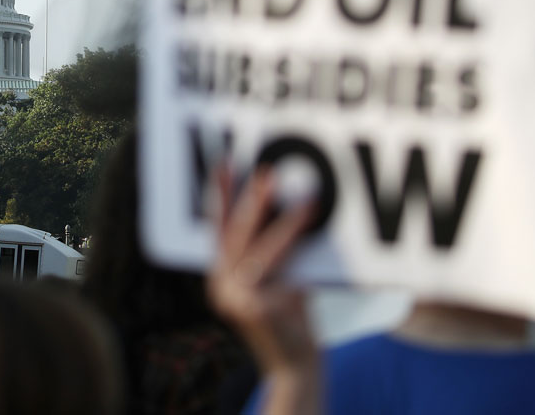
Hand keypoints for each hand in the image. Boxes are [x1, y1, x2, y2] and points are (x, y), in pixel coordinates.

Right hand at [206, 167, 321, 414]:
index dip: (219, 195)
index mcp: (220, 277)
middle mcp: (221, 286)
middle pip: (234, 233)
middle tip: (268, 173)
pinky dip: (302, 253)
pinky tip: (318, 239)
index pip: (217, 228)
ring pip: (263, 249)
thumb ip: (272, 256)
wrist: (295, 371)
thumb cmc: (290, 323)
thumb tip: (291, 208)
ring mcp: (237, 299)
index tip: (224, 164)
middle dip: (253, 200)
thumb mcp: (276, 284)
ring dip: (289, 222)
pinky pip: (285, 271)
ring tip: (310, 202)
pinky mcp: (260, 309)